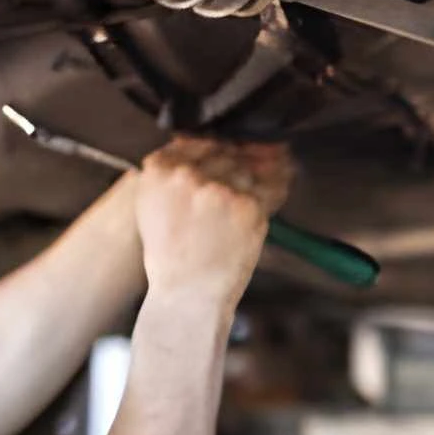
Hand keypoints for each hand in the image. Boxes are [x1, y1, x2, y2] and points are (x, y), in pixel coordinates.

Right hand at [134, 138, 292, 303]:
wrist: (187, 294)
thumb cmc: (172, 255)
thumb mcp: (155, 206)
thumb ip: (173, 173)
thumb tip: (198, 143)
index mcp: (159, 170)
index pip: (198, 141)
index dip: (218, 148)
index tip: (232, 151)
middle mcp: (187, 175)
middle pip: (226, 153)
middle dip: (242, 162)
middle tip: (257, 169)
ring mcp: (219, 189)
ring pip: (249, 170)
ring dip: (260, 177)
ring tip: (261, 192)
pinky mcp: (247, 205)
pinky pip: (269, 189)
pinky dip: (276, 192)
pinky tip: (277, 195)